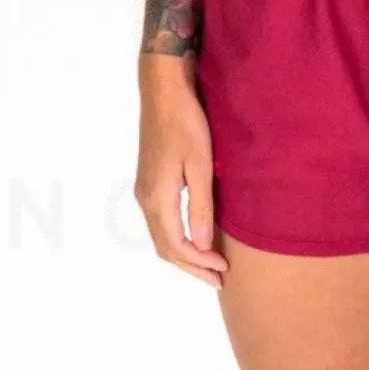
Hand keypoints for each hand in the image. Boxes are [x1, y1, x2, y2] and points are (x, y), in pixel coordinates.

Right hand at [135, 54, 228, 287]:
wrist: (164, 91)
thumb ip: (200, 207)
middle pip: (164, 247)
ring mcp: (145, 190)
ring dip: (184, 253)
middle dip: (191, 266)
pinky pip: (161, 221)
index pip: (176, 246)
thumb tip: (201, 244)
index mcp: (157, 198)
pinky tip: (195, 236)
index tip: (223, 270)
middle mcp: (146, 199)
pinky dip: (177, 236)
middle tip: (218, 278)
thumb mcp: (200, 166)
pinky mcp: (150, 181)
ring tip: (209, 264)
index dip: (199, 263)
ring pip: (161, 235)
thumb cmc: (186, 124)